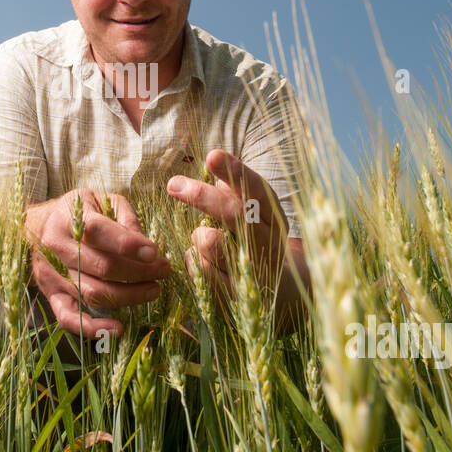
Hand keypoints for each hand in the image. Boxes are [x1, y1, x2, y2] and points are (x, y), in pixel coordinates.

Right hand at [29, 188, 171, 336]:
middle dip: (139, 272)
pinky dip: (93, 328)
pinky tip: (118, 328)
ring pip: (92, 292)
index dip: (128, 244)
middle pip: (101, 267)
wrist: (38, 226)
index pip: (99, 231)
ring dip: (128, 296)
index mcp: (69, 217)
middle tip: (164, 270)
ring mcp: (52, 273)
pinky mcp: (51, 294)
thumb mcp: (101, 199)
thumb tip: (145, 247)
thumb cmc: (78, 212)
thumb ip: (124, 217)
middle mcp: (57, 246)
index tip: (154, 252)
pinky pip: (68, 318)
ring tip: (153, 290)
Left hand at [166, 149, 288, 313]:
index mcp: (273, 216)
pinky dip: (194, 260)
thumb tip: (213, 159)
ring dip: (199, 236)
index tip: (212, 155)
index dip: (235, 171)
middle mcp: (268, 243)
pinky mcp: (235, 296)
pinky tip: (205, 261)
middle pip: (233, 214)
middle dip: (201, 196)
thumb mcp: (253, 212)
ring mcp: (253, 272)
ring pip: (210, 243)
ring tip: (206, 238)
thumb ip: (234, 189)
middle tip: (174, 184)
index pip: (257, 189)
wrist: (277, 292)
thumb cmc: (254, 239)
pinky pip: (199, 270)